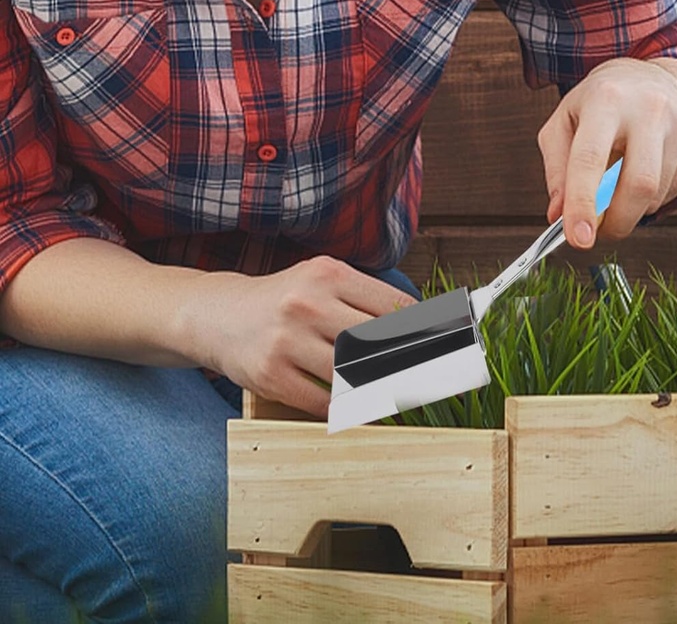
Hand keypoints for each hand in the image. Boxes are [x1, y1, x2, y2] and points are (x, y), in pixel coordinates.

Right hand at [194, 256, 416, 416]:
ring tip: (404, 396)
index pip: (393, 306)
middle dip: (413, 365)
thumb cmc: (286, 298)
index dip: (427, 331)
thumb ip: (368, 297)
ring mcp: (286, 341)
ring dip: (383, 391)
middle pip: (378, 342)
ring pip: (353, 375)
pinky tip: (364, 408)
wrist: (219, 314)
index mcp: (328, 274)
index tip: (449, 348)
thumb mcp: (324, 281)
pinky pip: (322, 402)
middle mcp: (307, 304)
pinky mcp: (269, 375)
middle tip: (436, 380)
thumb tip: (427, 322)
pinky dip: (349, 410)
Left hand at [537, 57, 676, 247]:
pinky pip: (674, 190)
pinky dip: (651, 198)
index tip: (578, 239)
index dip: (583, 203)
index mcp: (605, 99)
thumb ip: (557, 170)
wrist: (647, 78)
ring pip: (656, 194)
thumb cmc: (597, 106)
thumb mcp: (563, 125)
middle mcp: (648, 106)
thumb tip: (559, 215)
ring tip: (617, 184)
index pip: (591, 159)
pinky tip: (641, 171)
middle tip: (598, 233)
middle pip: (638, 184)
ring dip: (630, 208)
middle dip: (616, 222)